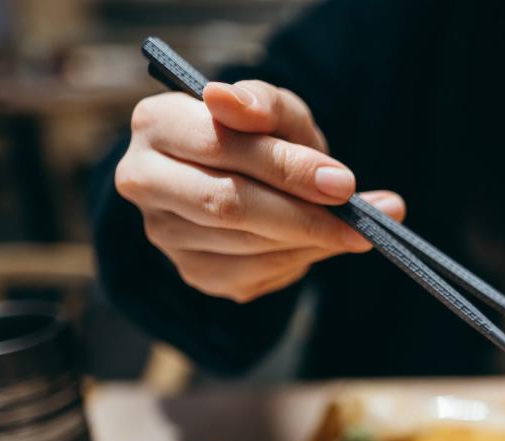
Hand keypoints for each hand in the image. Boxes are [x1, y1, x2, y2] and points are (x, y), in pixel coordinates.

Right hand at [115, 80, 404, 302]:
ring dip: (308, 240)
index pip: (220, 145)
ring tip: (355, 230)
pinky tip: (320, 243)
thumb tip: (229, 100)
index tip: (343, 182)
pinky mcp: (191, 270)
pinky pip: (251, 275)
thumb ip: (261, 103)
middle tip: (360, 222)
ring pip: (244, 244)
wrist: (249, 176)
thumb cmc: (262, 134)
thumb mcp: (274, 109)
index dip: (285, 167)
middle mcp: (143, 179)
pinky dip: (296, 261)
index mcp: (156, 122)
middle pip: (227, 203)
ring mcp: (163, 231)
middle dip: (303, 214)